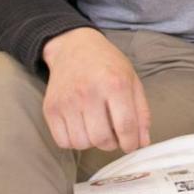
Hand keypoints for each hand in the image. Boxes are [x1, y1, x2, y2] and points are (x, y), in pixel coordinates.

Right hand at [41, 27, 150, 152]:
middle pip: (102, 139)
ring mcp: (67, 101)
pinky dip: (74, 141)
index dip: (131, 143)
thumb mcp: (133, 81)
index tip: (131, 145)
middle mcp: (89, 92)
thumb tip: (142, 142)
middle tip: (113, 134)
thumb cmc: (108, 65)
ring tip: (96, 127)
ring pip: (82, 143)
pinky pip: (63, 141)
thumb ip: (141, 112)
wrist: (74, 47)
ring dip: (92, 143)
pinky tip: (81, 127)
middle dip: (112, 144)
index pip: (125, 126)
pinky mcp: (50, 108)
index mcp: (115, 84)